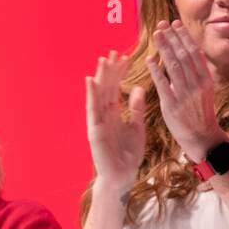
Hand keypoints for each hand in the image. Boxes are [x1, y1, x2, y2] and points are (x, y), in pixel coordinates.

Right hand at [86, 50, 146, 190]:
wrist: (122, 177)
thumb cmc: (128, 154)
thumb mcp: (137, 126)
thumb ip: (136, 108)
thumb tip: (137, 88)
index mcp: (114, 114)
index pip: (116, 88)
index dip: (119, 73)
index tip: (125, 57)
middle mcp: (104, 115)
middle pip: (106, 88)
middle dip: (109, 71)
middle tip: (113, 52)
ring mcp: (98, 122)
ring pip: (98, 96)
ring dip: (99, 77)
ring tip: (102, 60)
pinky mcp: (94, 131)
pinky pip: (93, 111)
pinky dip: (91, 96)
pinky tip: (91, 82)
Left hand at [146, 20, 228, 162]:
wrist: (202, 138)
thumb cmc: (201, 113)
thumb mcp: (205, 90)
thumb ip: (198, 72)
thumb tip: (194, 53)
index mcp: (205, 79)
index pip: (194, 53)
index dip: (184, 37)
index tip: (175, 24)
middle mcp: (196, 85)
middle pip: (183, 56)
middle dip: (172, 38)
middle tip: (162, 24)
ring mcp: (184, 95)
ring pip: (173, 66)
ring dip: (164, 48)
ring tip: (156, 35)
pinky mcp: (172, 105)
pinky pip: (162, 84)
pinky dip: (156, 70)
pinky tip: (149, 59)